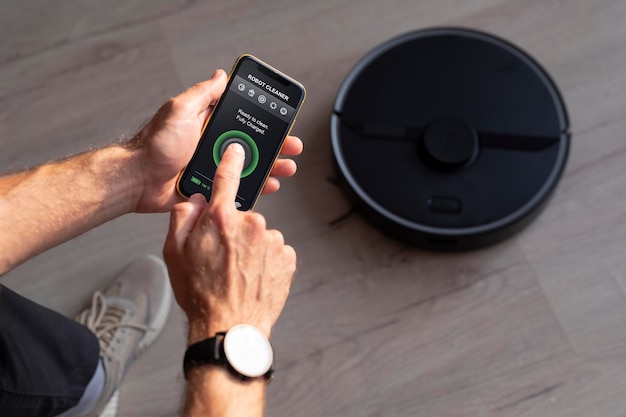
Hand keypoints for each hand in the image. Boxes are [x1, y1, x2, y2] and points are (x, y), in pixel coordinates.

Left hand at [129, 69, 302, 212]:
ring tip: (287, 166)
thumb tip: (221, 75)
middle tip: (293, 145)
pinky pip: (238, 188)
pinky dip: (256, 187)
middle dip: (276, 145)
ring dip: (271, 166)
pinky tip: (269, 185)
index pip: (244, 119)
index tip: (283, 118)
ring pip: (250, 167)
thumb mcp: (180, 110)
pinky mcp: (212, 188)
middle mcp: (214, 145)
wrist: (138, 180)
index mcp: (209, 124)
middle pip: (253, 144)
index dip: (265, 119)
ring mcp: (215, 167)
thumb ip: (202, 94)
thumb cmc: (155, 144)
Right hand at [163, 143, 296, 340]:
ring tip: (237, 273)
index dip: (231, 161)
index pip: (228, 177)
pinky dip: (266, 260)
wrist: (230, 326)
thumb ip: (183, 218)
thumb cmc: (200, 293)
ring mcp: (273, 241)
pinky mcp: (288, 257)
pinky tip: (253, 277)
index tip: (237, 150)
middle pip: (242, 216)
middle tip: (221, 257)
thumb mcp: (175, 252)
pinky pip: (275, 251)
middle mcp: (252, 224)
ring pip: (259, 235)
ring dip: (250, 248)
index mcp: (222, 218)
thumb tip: (196, 201)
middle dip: (232, 231)